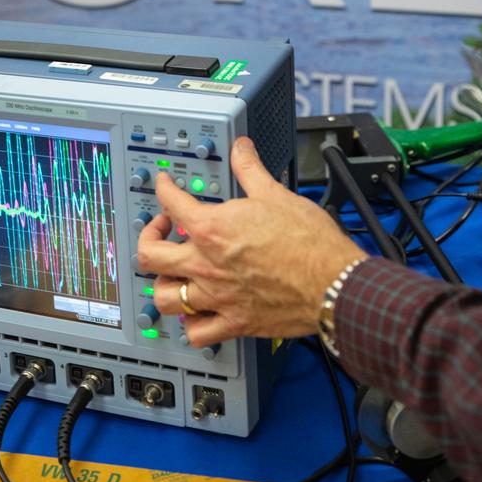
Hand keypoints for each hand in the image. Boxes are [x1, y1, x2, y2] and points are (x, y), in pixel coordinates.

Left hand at [137, 136, 367, 346]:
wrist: (332, 282)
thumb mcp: (275, 193)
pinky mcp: (234, 323)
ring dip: (163, 283)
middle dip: (149, 237)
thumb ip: (250, 169)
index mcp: (212, 229)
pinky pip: (196, 333)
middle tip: (162, 228)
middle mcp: (206, 265)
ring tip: (173, 272)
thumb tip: (241, 148)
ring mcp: (217, 297)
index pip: (171, 202)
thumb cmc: (308, 242)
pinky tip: (196, 312)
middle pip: (150, 255)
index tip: (166, 186)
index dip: (164, 188)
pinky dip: (190, 324)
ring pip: (165, 298)